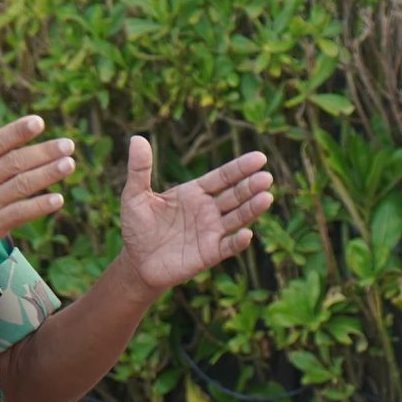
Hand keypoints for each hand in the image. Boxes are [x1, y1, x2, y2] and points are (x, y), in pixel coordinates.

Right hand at [0, 109, 74, 292]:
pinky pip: (19, 215)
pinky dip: (39, 207)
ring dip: (47, 175)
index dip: (16, 132)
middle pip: (13, 163)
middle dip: (43, 152)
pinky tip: (58, 199)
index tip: (39, 121)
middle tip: (69, 144)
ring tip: (70, 164)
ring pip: (20, 186)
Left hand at [118, 137, 273, 294]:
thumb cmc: (137, 227)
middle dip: (251, 186)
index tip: (259, 158)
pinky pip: (227, 246)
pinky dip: (237, 241)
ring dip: (252, 209)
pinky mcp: (209, 254)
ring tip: (266, 198)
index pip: (223, 177)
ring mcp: (211, 232)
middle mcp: (208, 210)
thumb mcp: (134, 196)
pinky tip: (247, 234)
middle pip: (235, 195)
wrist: (136, 262)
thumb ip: (139, 170)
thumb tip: (137, 138)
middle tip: (266, 177)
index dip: (240, 168)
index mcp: (195, 192)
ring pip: (237, 218)